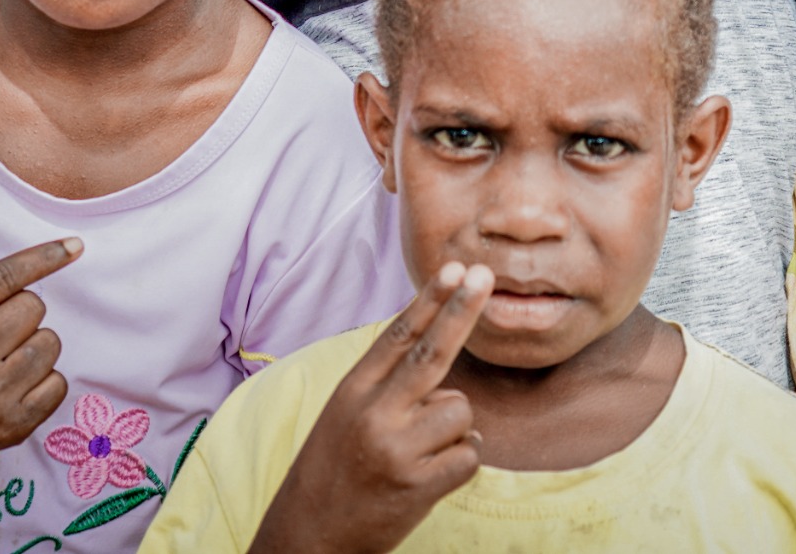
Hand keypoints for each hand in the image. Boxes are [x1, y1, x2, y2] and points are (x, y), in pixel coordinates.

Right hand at [0, 220, 78, 468]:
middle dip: (21, 312)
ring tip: (3, 359)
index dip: (41, 258)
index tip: (74, 246)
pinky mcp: (10, 427)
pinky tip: (13, 385)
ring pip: (49, 342)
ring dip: (34, 345)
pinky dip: (44, 380)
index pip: (3, 279)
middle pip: (33, 307)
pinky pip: (58, 383)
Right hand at [251, 262, 493, 553]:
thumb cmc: (332, 470)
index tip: (455, 269)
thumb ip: (386, 384)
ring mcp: (396, 449)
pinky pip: (469, 454)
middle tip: (486, 275)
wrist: (309, 536)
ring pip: (460, 410)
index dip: (429, 300)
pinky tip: (432, 475)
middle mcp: (373, 414)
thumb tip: (439, 350)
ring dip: (454, 429)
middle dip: (462, 310)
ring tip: (422, 452)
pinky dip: (460, 462)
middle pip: (432, 352)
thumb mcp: (344, 415)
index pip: (398, 335)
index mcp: (352, 391)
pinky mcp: (417, 486)